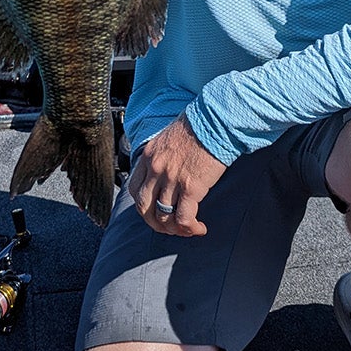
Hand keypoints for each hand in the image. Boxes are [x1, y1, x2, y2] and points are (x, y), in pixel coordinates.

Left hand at [127, 115, 226, 237]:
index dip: (143, 206)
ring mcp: (171, 179)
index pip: (134, 188)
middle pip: (144, 207)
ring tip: (187, 230)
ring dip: (175, 229)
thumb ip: (163, 156)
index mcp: (148, 156)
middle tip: (169, 228)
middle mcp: (155, 169)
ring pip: (163, 217)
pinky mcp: (191, 187)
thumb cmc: (199, 126)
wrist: (216, 120)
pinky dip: (190, 228)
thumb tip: (168, 172)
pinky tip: (200, 228)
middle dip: (155, 224)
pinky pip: (183, 218)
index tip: (154, 211)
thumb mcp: (169, 138)